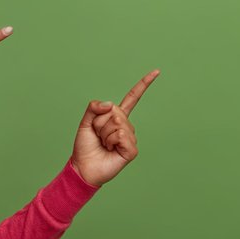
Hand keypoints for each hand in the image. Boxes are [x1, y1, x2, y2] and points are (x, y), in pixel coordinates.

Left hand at [71, 69, 159, 186]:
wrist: (83, 166)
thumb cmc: (85, 145)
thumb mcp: (85, 121)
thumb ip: (94, 107)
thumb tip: (110, 104)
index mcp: (116, 117)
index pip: (132, 98)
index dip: (143, 84)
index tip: (156, 72)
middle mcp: (126, 126)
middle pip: (115, 111)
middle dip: (100, 122)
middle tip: (98, 136)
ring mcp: (130, 137)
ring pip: (117, 123)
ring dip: (104, 133)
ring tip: (103, 143)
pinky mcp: (132, 149)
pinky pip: (122, 134)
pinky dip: (111, 140)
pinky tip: (111, 149)